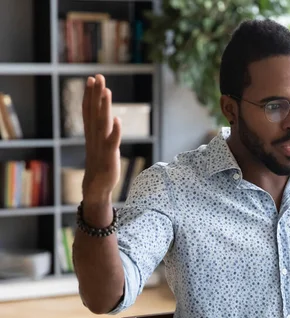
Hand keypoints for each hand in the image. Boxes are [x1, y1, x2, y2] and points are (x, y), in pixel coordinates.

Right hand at [81, 74, 121, 202]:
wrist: (96, 188)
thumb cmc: (99, 165)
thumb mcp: (99, 145)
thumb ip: (100, 131)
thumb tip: (105, 118)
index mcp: (92, 133)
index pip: (89, 110)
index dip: (90, 94)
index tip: (92, 78)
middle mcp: (95, 136)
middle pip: (94, 112)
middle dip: (96, 94)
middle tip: (98, 76)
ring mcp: (101, 145)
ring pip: (102, 123)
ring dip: (104, 107)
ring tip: (107, 91)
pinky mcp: (109, 156)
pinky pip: (112, 142)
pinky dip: (115, 131)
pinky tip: (119, 120)